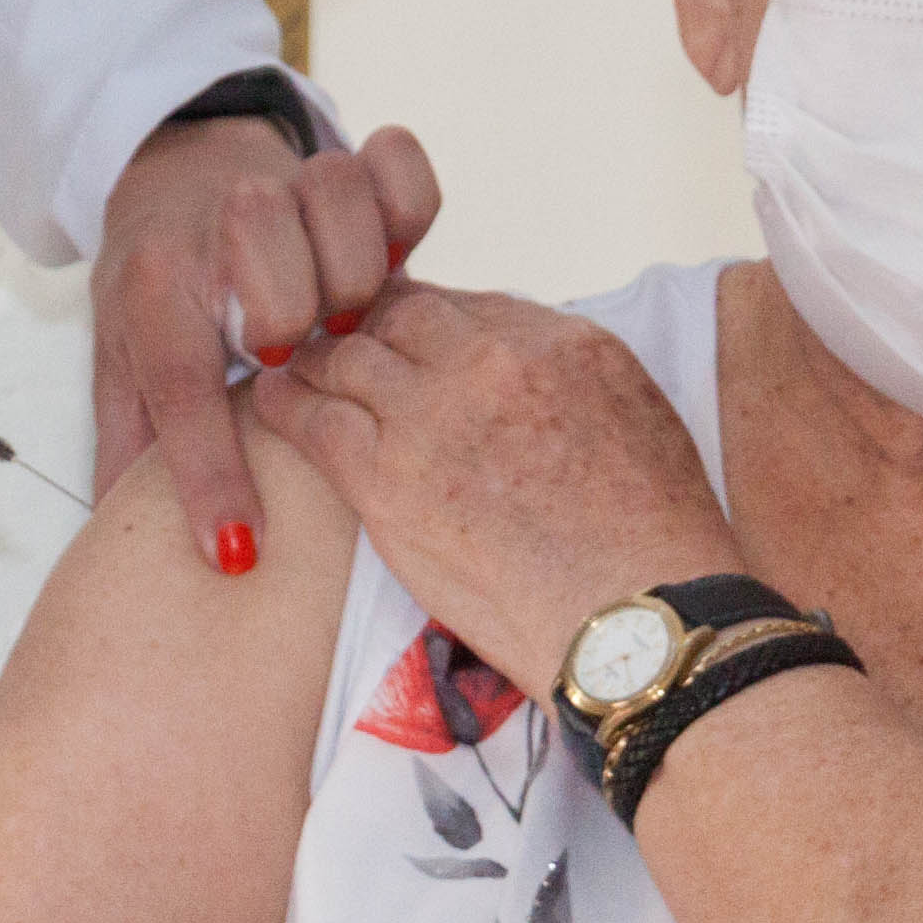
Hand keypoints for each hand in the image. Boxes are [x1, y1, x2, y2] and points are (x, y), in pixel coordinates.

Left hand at [92, 114, 441, 576]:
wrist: (174, 170)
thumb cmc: (158, 286)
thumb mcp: (121, 360)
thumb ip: (129, 447)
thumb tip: (124, 549)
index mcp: (156, 290)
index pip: (180, 387)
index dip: (211, 476)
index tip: (239, 552)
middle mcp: (221, 228)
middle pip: (270, 263)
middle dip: (292, 318)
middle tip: (295, 357)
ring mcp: (290, 187)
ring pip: (338, 199)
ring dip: (353, 266)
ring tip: (349, 314)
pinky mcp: (350, 167)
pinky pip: (397, 165)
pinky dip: (408, 206)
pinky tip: (395, 255)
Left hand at [250, 281, 741, 695]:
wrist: (641, 619)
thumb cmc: (654, 541)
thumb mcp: (637, 419)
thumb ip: (568, 378)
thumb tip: (520, 371)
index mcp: (559, 340)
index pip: (461, 303)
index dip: (419, 318)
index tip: (397, 334)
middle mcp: (491, 360)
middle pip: (396, 315)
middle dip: (361, 325)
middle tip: (330, 339)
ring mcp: (435, 416)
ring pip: (346, 357)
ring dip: (315, 359)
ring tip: (289, 364)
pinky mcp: (390, 480)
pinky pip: (314, 421)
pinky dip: (285, 404)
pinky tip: (268, 400)